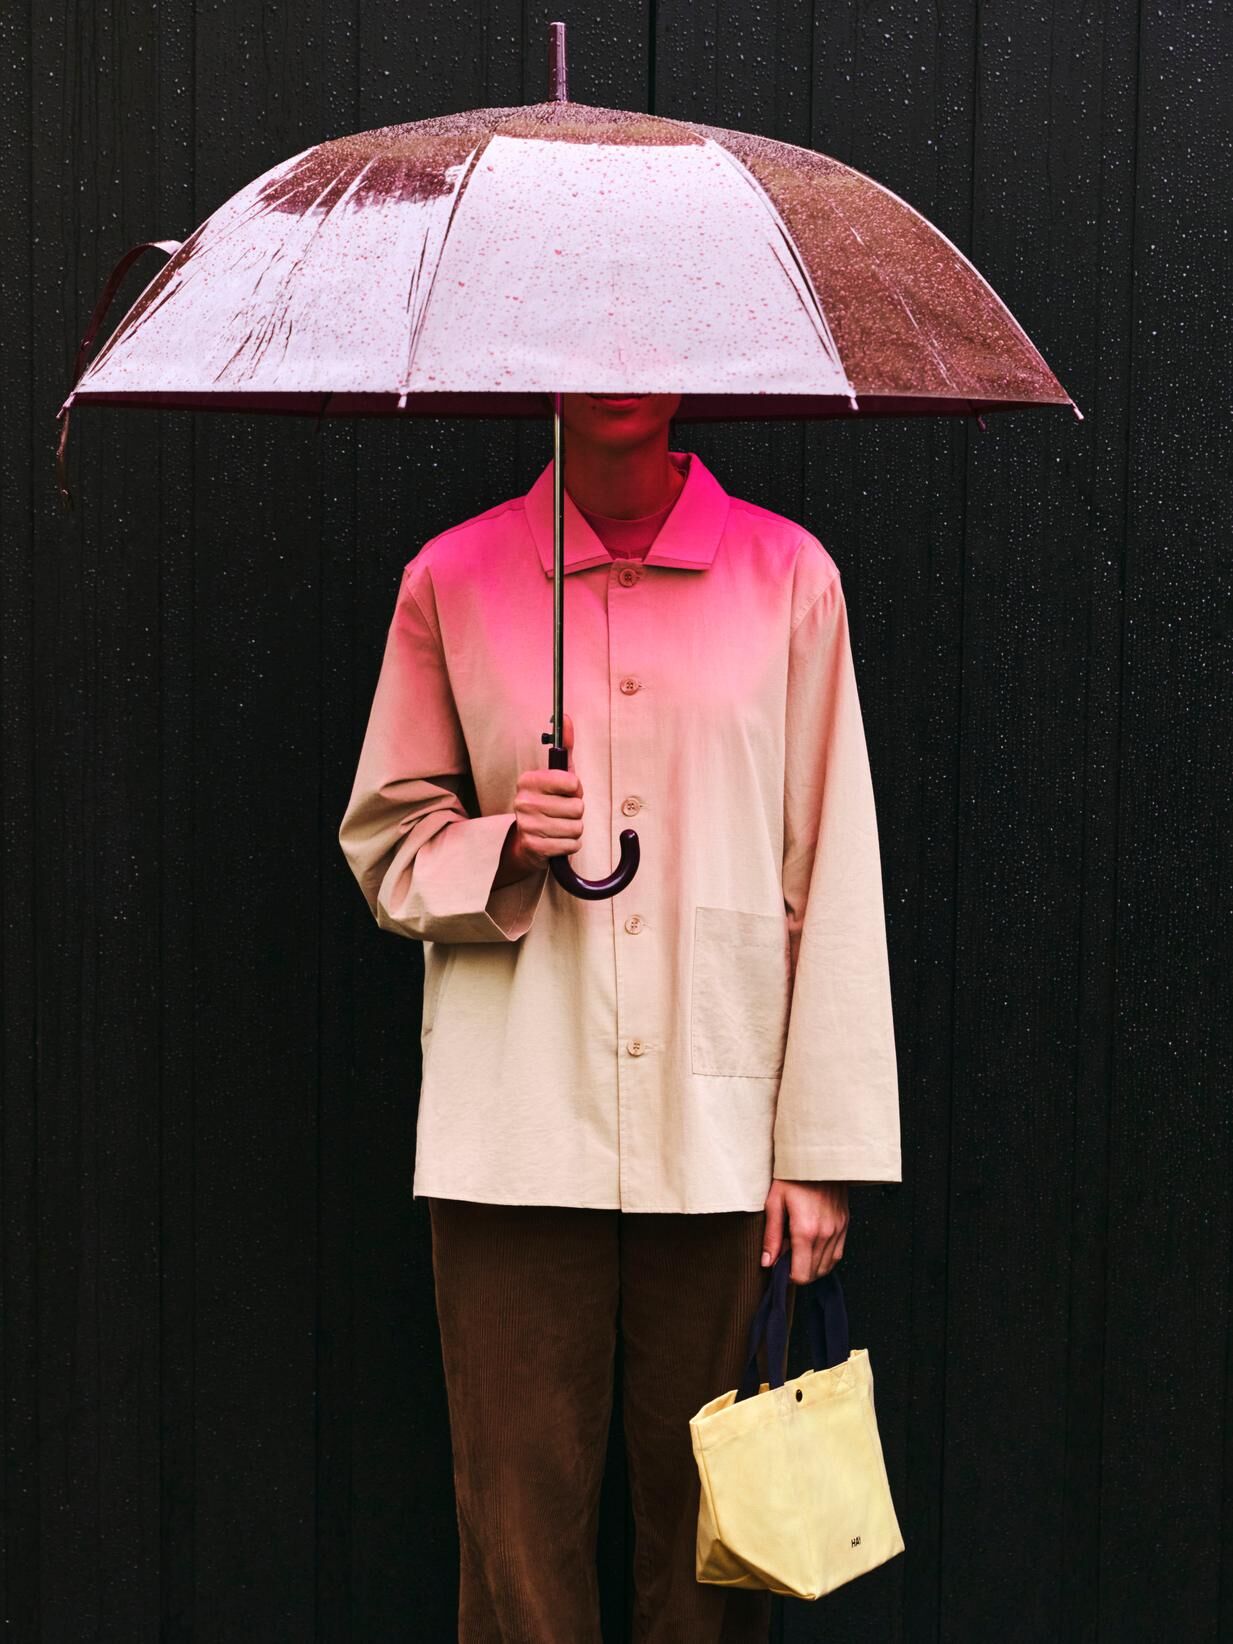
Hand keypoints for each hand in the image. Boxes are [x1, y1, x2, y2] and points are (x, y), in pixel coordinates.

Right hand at [508, 712, 583, 872]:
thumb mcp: (556, 775)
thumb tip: (565, 717)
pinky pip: (571, 845)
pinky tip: (557, 840)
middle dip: (576, 812)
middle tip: (562, 812)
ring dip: (574, 829)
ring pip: (576, 827)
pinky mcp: (534, 847)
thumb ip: (563, 747)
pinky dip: (570, 845)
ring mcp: (527, 825)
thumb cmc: (547, 805)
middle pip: (577, 807)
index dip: (576, 789)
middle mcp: (523, 801)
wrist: (527, 843)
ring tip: (559, 826)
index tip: (566, 791)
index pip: (571, 782)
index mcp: (528, 781)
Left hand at [761, 1180, 848, 1282]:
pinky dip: (825, 1257)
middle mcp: (825, 1234)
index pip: (801, 1274)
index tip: (778, 1265)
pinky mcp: (845, 1224)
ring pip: (827, 1266)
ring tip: (798, 1248)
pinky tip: (813, 1246)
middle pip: (814, 1274)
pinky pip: (837, 1254)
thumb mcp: (774, 1202)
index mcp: (805, 1231)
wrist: (819, 1157)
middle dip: (798, 1271)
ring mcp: (838, 1230)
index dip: (787, 1276)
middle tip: (786, 1254)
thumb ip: (771, 1236)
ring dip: (812, 1265)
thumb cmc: (793, 1176)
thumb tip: (767, 1262)